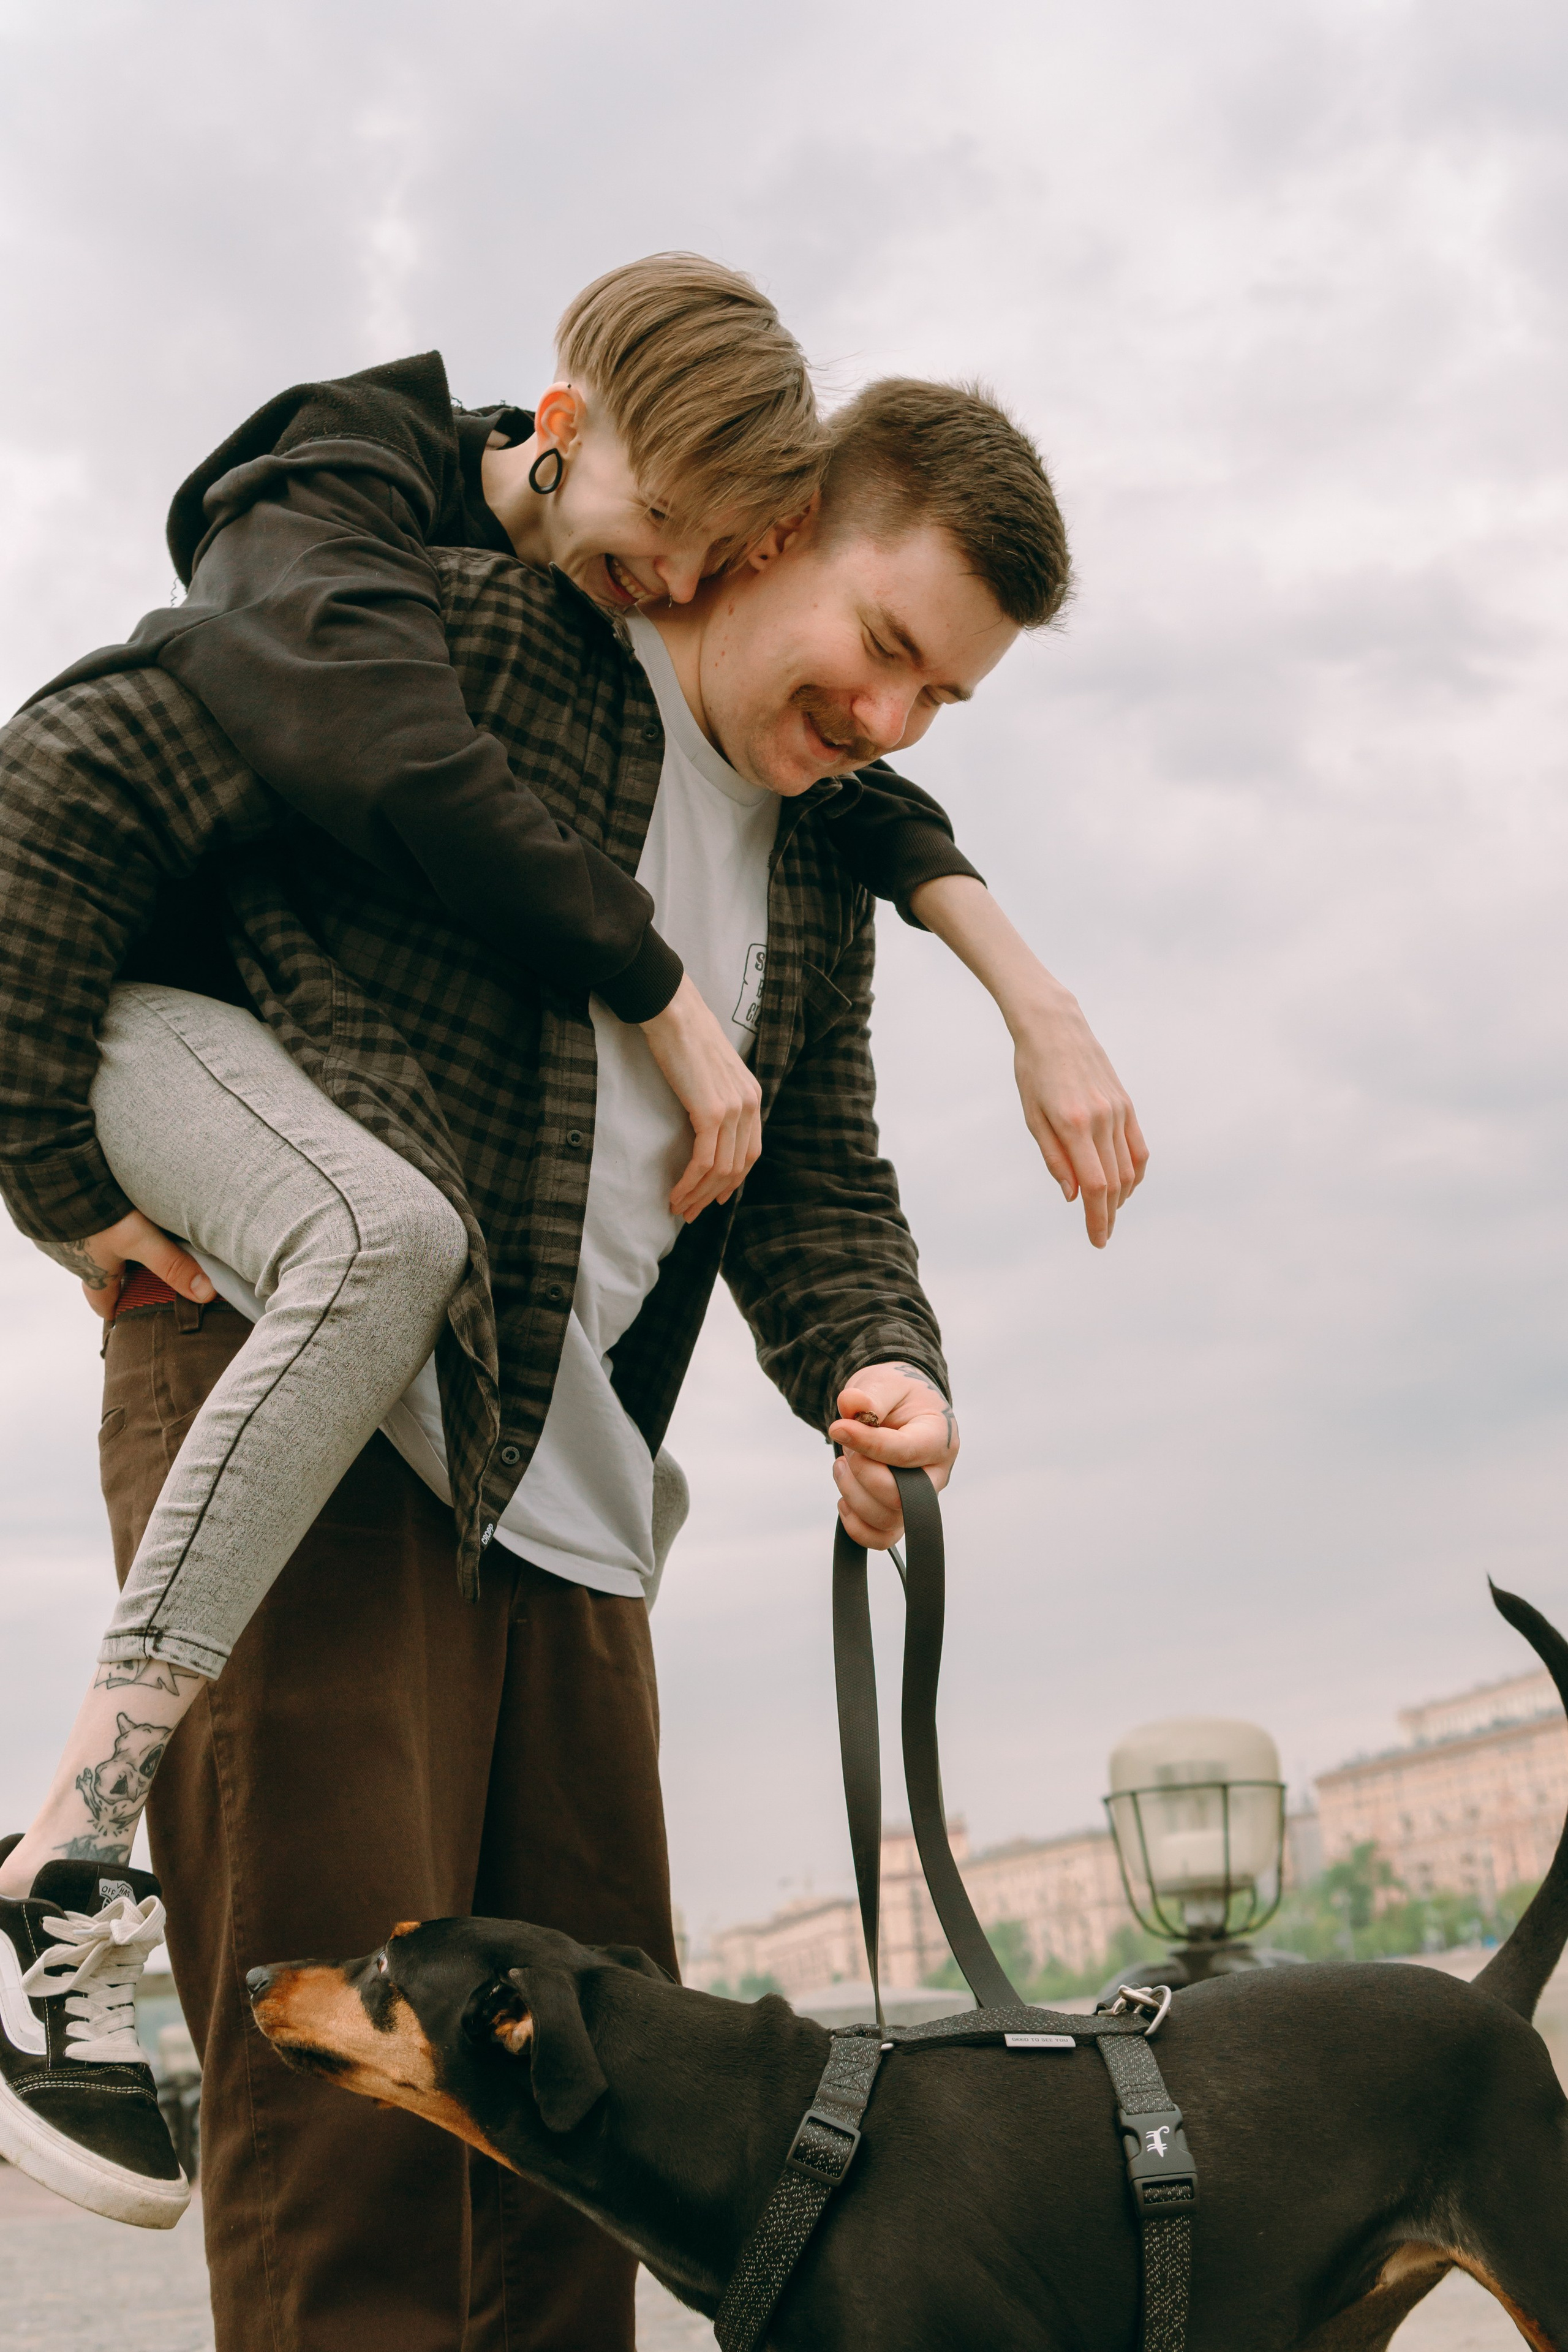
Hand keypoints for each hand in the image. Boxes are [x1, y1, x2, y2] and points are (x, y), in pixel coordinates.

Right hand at [37, 1209, 215, 1321]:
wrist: (50, 1173)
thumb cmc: (94, 1213)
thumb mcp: (139, 1239)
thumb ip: (171, 1264)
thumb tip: (205, 1294)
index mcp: (92, 1273)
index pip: (103, 1305)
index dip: (116, 1311)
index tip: (128, 1315)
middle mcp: (71, 1259)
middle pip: (95, 1275)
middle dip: (115, 1275)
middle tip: (137, 1271)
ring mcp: (57, 1235)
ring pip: (86, 1248)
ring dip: (104, 1244)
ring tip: (128, 1234)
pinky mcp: (50, 1213)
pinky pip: (72, 1222)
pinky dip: (89, 1219)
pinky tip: (103, 1206)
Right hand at [640, 974, 762, 1221]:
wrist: (673, 1012)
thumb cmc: (683, 1038)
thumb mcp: (709, 1072)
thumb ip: (715, 1098)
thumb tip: (703, 1125)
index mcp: (752, 1096)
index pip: (749, 1152)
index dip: (732, 1180)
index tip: (714, 1198)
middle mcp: (749, 1104)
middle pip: (737, 1166)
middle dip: (713, 1195)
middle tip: (691, 1212)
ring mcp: (734, 1109)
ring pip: (721, 1169)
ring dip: (698, 1194)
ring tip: (678, 1208)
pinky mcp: (712, 1112)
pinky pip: (705, 1160)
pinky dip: (690, 1182)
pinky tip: (675, 1193)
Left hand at [828, 1361, 958, 1547]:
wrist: (898, 1406)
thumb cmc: (895, 1395)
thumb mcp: (884, 1382)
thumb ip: (870, 1394)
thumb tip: (852, 1404)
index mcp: (939, 1437)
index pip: (906, 1452)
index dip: (868, 1444)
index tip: (838, 1428)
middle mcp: (935, 1474)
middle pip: (897, 1496)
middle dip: (860, 1472)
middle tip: (847, 1447)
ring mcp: (920, 1498)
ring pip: (886, 1519)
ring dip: (852, 1494)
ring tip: (842, 1465)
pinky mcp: (901, 1513)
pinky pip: (882, 1538)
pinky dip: (856, 1526)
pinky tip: (844, 1500)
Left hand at [906, 878, 1147, 1248]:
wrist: (1055, 1026)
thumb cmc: (1033, 1071)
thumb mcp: (1032, 1116)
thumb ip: (1055, 1158)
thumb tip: (1075, 1197)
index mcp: (1073, 1124)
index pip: (1095, 1186)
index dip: (1098, 1219)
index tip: (1097, 1241)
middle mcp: (1101, 1119)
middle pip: (1115, 1183)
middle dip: (1108, 1215)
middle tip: (1100, 1237)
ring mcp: (1118, 1110)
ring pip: (1129, 1168)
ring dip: (1121, 1198)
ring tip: (1108, 1215)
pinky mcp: (1126, 1103)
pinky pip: (1139, 1148)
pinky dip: (1135, 1172)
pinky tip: (1125, 1186)